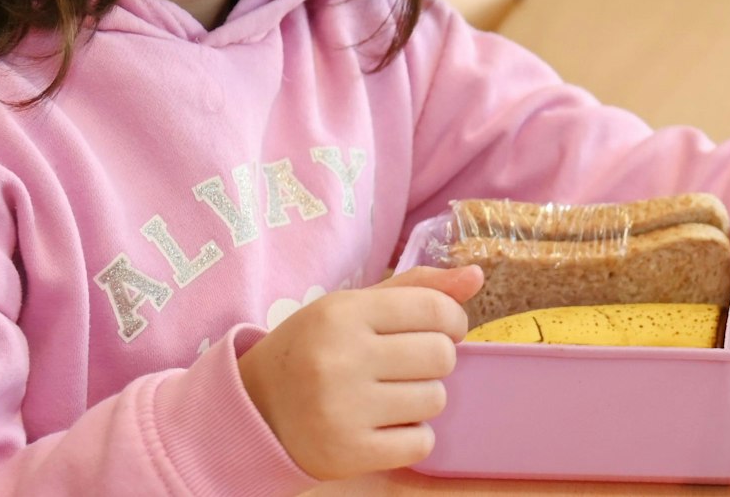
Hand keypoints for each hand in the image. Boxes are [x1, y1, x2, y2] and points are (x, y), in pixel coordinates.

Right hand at [238, 265, 484, 479]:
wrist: (253, 411)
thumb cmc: (312, 350)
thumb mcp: (351, 306)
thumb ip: (415, 288)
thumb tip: (475, 275)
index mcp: (341, 313)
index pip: (434, 309)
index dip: (453, 319)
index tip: (444, 329)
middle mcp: (340, 359)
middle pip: (441, 356)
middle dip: (435, 360)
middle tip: (407, 364)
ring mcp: (342, 410)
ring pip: (435, 400)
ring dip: (423, 398)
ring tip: (390, 394)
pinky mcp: (346, 454)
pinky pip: (420, 443)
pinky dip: (412, 436)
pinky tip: (385, 425)